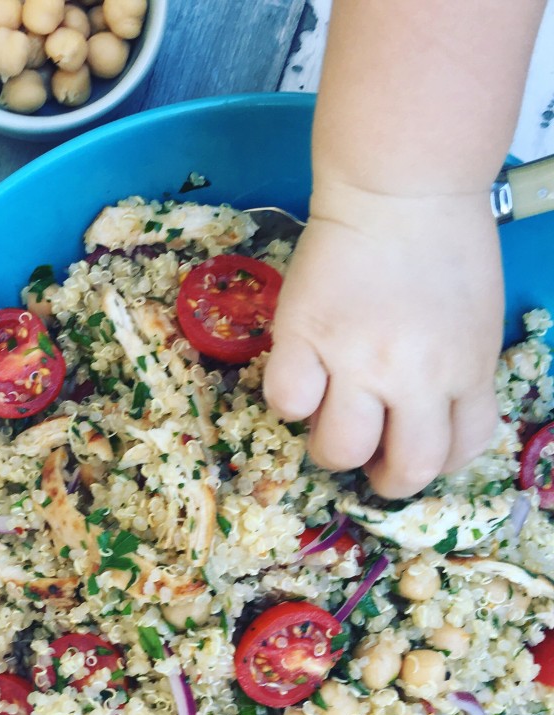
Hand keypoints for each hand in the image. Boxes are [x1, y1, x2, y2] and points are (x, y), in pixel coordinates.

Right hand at [262, 182, 503, 497]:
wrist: (401, 188)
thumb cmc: (445, 247)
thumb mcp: (476, 322)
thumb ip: (457, 374)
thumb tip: (418, 417)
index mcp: (467, 370)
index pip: (457, 454)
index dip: (430, 463)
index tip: (408, 448)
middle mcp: (417, 376)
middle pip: (404, 470)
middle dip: (384, 477)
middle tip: (368, 453)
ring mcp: (358, 359)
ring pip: (340, 449)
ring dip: (332, 444)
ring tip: (328, 414)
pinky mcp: (305, 338)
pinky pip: (287, 402)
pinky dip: (290, 398)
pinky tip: (301, 372)